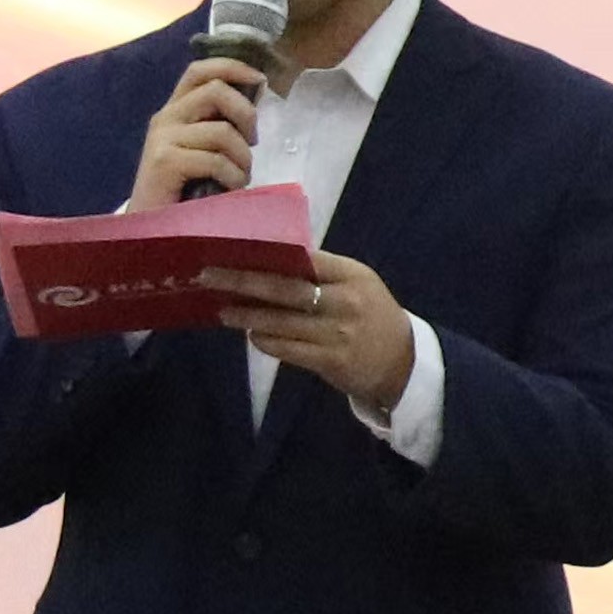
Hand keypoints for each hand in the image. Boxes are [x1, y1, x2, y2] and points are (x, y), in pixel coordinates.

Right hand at [126, 57, 264, 214]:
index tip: (261, 80)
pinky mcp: (164, 162)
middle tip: (252, 143)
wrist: (150, 230)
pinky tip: (230, 190)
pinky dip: (233, 177)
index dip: (233, 67)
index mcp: (175, 110)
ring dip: (243, 157)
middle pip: (216, 90)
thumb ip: (219, 125)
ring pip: (222, 130)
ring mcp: (162, 139)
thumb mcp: (204, 151)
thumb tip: (256, 101)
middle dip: (246, 114)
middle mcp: (165, 118)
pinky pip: (215, 160)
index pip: (200, 70)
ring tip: (240, 177)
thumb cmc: (184, 193)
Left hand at [208, 244, 420, 416]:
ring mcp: (337, 333)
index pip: (305, 259)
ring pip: (281, 322)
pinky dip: (265, 341)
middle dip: (243, 281)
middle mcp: (344, 301)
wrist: (403, 362)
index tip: (234, 250)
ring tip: (222, 310)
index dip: (267, 255)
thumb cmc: (372, 316)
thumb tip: (269, 262)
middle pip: (285, 288)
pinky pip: (287, 349)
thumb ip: (322, 273)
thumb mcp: (358, 285)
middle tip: (209, 276)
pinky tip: (250, 335)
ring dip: (247, 316)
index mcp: (352, 274)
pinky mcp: (329, 361)